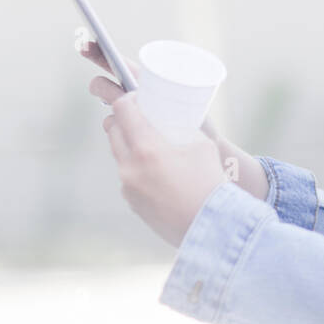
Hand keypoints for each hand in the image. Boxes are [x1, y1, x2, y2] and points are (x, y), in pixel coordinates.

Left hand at [80, 41, 269, 200]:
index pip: (122, 111)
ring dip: (129, 144)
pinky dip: (136, 167)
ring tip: (151, 144)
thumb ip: (180, 130)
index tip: (138, 98)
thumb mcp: (201, 145)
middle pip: (113, 131)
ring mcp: (128, 187)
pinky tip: (157, 171)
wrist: (210, 225)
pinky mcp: (132, 203)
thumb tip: (170, 124)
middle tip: (141, 117)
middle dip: (124, 120)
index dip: (128, 99)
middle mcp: (130, 167)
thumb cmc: (210, 182)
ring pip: (118, 155)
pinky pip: (127, 176)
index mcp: (146, 148)